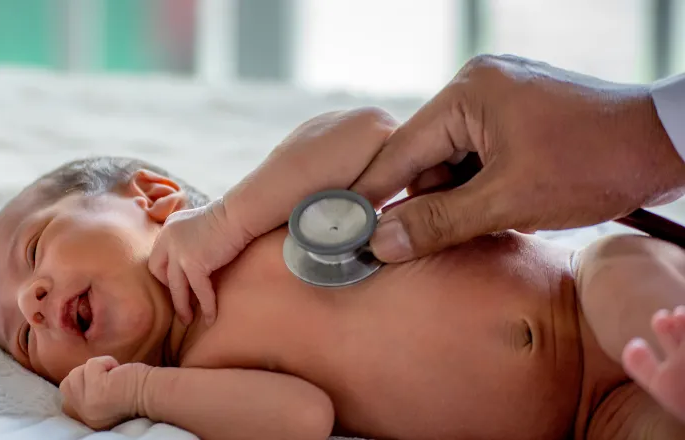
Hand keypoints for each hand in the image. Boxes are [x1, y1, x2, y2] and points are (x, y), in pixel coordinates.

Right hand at [60, 356, 151, 429]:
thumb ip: (85, 394)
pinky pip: (91, 365)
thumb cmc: (131, 391)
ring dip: (97, 367)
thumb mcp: (101, 398)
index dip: (78, 386)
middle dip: (86, 375)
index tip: (98, 383)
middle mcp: (85, 417)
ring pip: (76, 373)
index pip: (66, 402)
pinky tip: (118, 372)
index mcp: (86, 421)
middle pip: (67, 385)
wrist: (153, 393)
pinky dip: (106, 362)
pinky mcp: (96, 391)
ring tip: (113, 376)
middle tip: (108, 380)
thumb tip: (73, 377)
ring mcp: (89, 405)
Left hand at [148, 199, 250, 325]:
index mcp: (168, 229)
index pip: (157, 257)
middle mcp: (168, 239)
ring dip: (182, 306)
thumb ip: (189, 239)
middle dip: (168, 289)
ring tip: (187, 320)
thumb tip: (193, 260)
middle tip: (180, 301)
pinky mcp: (193, 263)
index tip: (177, 284)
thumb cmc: (228, 218)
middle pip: (158, 271)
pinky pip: (198, 291)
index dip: (165, 273)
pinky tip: (211, 317)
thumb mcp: (198, 225)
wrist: (238, 214)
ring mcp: (179, 251)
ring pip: (176, 287)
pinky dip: (206, 306)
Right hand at [350, 54, 684, 262]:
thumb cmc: (593, 163)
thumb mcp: (509, 201)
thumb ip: (439, 222)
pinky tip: (500, 208)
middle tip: (435, 241)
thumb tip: (379, 244)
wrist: (668, 143)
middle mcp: (479, 85)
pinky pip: (480, 155)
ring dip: (461, 198)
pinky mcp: (520, 113)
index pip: (401, 151)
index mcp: (469, 92)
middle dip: (432, 201)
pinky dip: (482, 187)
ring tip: (490, 221)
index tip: (346, 229)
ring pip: (454, 161)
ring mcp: (501, 96)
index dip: (373, 194)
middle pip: (426, 157)